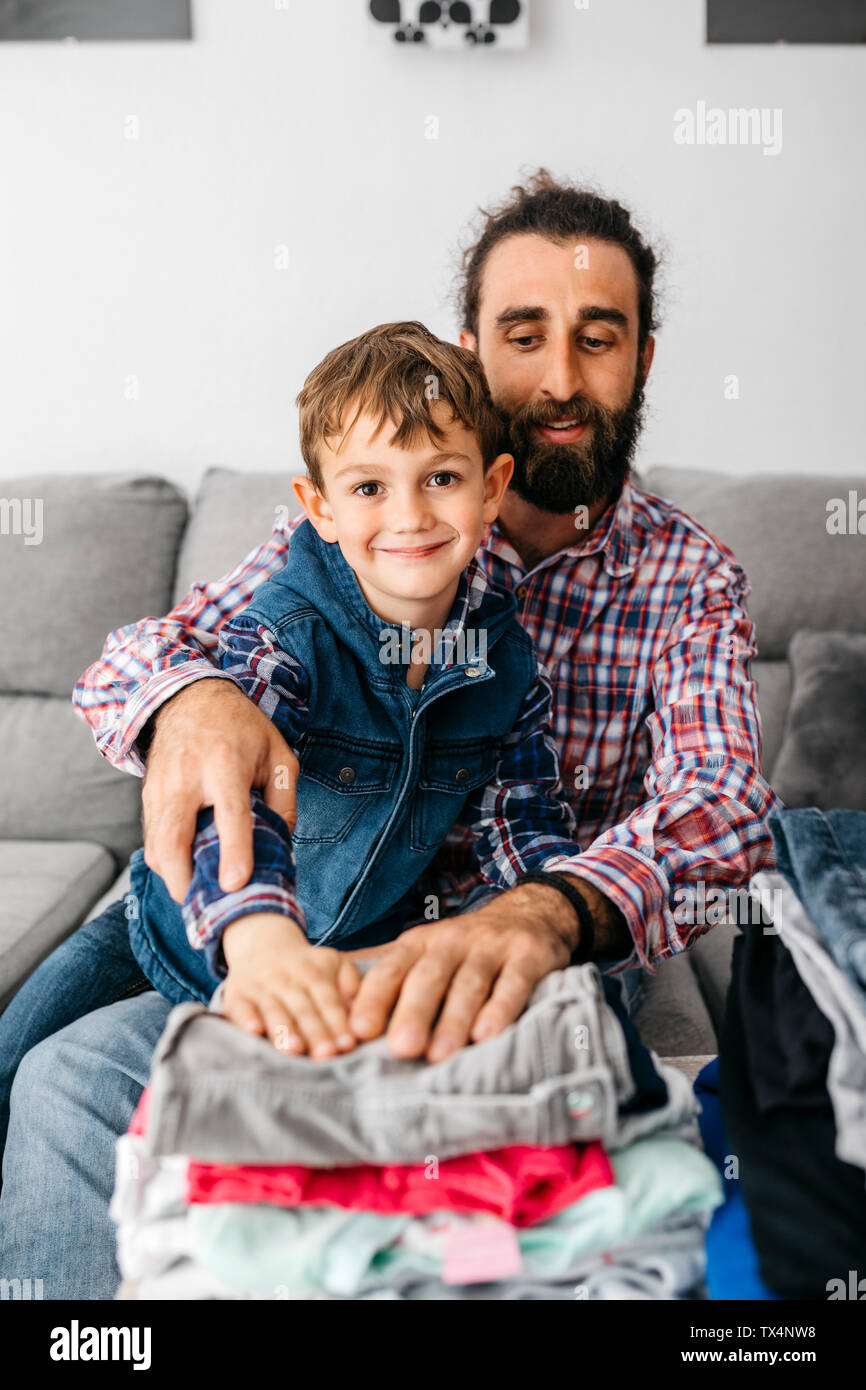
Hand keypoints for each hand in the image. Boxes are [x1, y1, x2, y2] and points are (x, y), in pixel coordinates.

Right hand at [141, 678, 297, 901]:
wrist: (191, 697)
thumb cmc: (242, 728)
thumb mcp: (278, 754)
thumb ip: (284, 800)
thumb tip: (283, 844)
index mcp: (225, 764)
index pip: (229, 814)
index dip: (233, 852)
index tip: (234, 884)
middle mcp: (187, 777)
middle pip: (174, 837)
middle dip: (182, 879)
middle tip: (201, 904)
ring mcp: (161, 787)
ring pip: (156, 844)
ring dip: (173, 876)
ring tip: (197, 893)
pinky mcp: (148, 796)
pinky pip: (151, 838)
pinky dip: (165, 861)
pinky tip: (185, 870)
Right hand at [221, 912, 360, 1057]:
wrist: (262, 944)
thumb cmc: (307, 966)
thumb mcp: (335, 964)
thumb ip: (352, 985)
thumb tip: (364, 1014)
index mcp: (316, 974)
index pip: (329, 1001)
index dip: (338, 1022)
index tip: (348, 1045)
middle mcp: (288, 980)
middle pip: (304, 1010)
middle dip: (315, 1033)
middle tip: (326, 1055)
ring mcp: (261, 988)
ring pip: (274, 1011)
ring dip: (284, 1031)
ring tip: (294, 1050)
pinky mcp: (236, 995)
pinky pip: (239, 1008)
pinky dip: (245, 1019)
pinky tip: (253, 1031)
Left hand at [347, 879, 582, 1062]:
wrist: (532, 914)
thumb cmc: (466, 949)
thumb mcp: (425, 952)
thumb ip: (390, 978)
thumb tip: (339, 1006)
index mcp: (420, 943)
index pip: (392, 969)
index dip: (374, 998)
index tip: (358, 1031)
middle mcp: (452, 941)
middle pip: (429, 976)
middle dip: (413, 1012)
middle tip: (401, 1049)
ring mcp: (491, 947)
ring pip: (470, 983)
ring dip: (454, 1019)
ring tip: (440, 1055)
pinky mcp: (527, 955)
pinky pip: (513, 983)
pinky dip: (501, 1008)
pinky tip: (488, 1034)